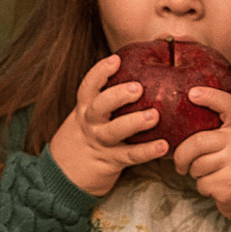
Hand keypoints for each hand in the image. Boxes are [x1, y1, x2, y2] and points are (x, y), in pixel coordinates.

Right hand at [45, 54, 168, 196]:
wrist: (66, 172)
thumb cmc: (91, 133)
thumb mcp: (92, 113)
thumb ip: (112, 94)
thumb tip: (149, 62)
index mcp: (86, 107)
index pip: (88, 86)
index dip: (101, 71)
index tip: (116, 59)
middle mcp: (90, 123)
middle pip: (99, 106)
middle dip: (117, 95)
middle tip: (138, 87)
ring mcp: (100, 143)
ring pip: (114, 131)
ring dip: (134, 122)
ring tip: (154, 115)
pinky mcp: (112, 161)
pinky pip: (130, 156)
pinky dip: (147, 151)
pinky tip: (163, 146)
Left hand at [173, 90, 230, 231]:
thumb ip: (224, 131)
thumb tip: (184, 119)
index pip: (229, 105)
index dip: (210, 97)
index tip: (192, 93)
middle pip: (197, 142)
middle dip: (182, 155)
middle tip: (180, 164)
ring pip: (197, 165)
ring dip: (196, 174)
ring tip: (211, 175)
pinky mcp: (230, 185)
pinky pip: (202, 183)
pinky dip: (203, 188)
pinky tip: (218, 188)